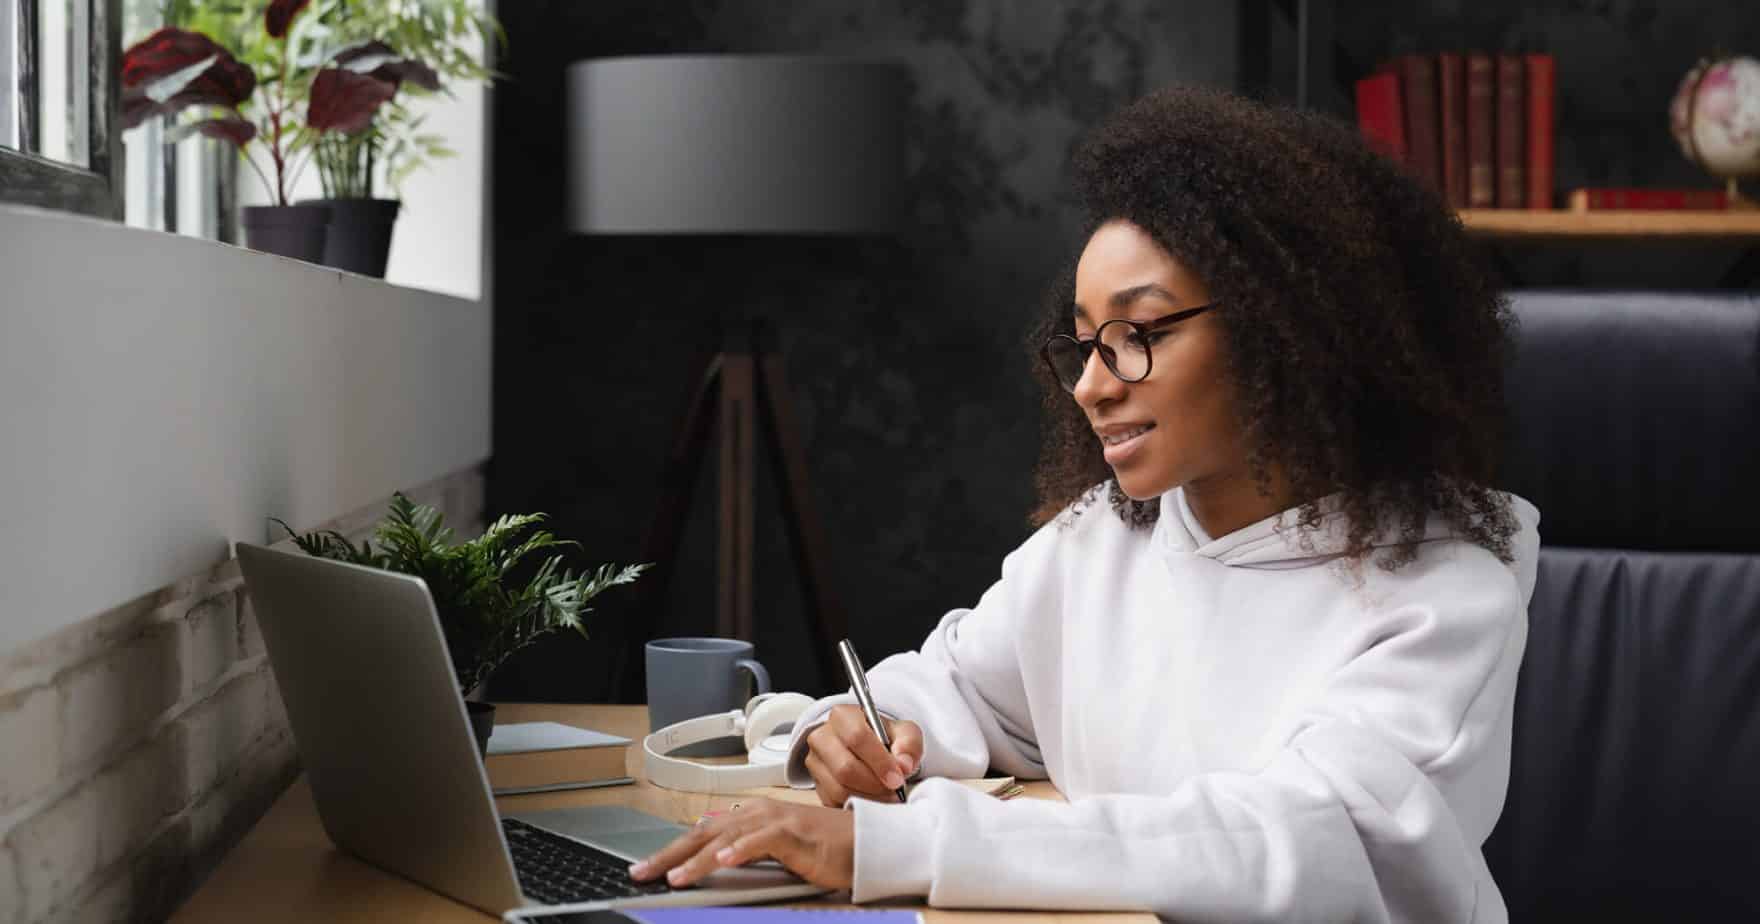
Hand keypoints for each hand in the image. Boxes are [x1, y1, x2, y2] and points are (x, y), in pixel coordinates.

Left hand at [628, 798, 854, 890]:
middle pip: (704, 833)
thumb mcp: (775, 847)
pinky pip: (760, 842)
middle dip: (670, 854)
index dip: (671, 850)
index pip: (701, 833)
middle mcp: (757, 813)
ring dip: (697, 858)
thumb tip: (714, 850)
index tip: (646, 867)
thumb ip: (745, 846)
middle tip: (642, 871)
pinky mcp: (792, 833)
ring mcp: (774, 821)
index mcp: (750, 816)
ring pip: (725, 838)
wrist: (862, 842)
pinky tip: (721, 861)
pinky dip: (738, 851)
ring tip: (674, 876)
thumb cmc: (823, 847)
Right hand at [804, 705, 923, 807]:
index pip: (856, 737)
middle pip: (844, 768)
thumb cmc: (886, 739)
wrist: (870, 750)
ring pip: (839, 789)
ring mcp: (815, 763)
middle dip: (874, 784)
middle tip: (895, 790)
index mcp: (842, 716)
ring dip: (868, 798)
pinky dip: (857, 806)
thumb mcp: (905, 733)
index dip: (879, 761)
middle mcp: (821, 737)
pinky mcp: (816, 786)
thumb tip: (903, 765)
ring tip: (887, 795)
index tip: (897, 778)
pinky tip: (873, 799)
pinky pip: (835, 803)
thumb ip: (909, 744)